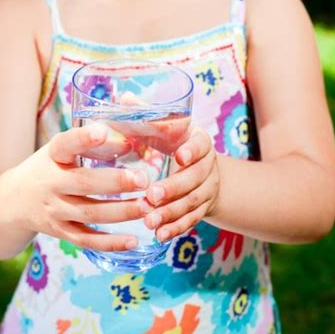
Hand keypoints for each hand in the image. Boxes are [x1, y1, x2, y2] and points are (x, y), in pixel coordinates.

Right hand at [12, 124, 150, 251]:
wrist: (12, 201)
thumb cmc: (48, 167)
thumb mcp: (60, 150)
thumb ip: (90, 145)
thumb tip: (130, 141)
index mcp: (52, 156)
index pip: (65, 144)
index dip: (82, 138)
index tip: (102, 131)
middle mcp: (50, 183)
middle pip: (84, 184)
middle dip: (116, 182)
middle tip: (143, 179)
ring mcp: (54, 210)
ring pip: (90, 214)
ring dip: (121, 212)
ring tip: (147, 207)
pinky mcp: (60, 231)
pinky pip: (87, 240)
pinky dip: (110, 243)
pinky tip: (133, 240)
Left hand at [142, 126, 218, 240]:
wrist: (202, 168)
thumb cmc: (175, 141)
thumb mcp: (167, 127)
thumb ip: (148, 117)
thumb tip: (125, 99)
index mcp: (201, 141)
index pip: (201, 145)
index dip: (192, 150)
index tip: (180, 156)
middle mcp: (209, 166)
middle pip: (195, 178)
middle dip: (174, 188)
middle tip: (152, 195)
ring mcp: (208, 190)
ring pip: (192, 203)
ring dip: (171, 213)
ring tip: (149, 220)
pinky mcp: (202, 210)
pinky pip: (191, 221)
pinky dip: (175, 228)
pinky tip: (159, 234)